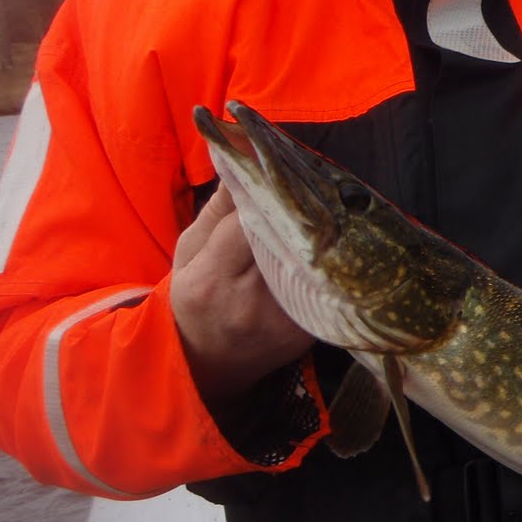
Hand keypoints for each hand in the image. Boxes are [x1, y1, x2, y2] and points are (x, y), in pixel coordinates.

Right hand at [170, 186, 312, 405]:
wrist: (210, 362)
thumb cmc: (196, 299)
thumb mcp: (190, 253)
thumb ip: (217, 210)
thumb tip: (240, 158)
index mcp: (212, 281)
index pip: (247, 223)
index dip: (264, 191)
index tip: (274, 166)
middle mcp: (252, 303)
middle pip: (288, 238)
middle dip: (300, 206)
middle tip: (311, 176)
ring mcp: (286, 320)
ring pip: (314, 259)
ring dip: (322, 230)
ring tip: (328, 200)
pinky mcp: (311, 330)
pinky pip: (326, 283)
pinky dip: (328, 258)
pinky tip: (331, 239)